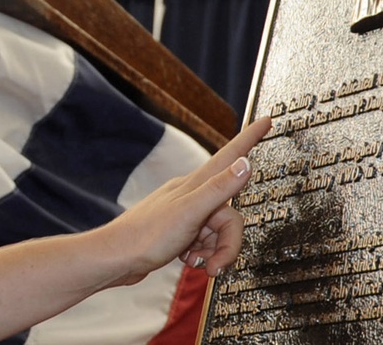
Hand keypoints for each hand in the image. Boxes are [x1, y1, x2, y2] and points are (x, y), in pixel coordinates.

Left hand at [95, 117, 270, 285]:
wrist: (115, 260)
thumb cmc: (145, 236)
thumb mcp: (189, 212)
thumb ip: (219, 188)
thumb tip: (245, 163)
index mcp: (195, 184)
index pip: (230, 155)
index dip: (250, 138)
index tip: (267, 120)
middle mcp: (191, 194)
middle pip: (229, 214)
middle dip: (228, 243)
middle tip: (216, 263)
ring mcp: (185, 213)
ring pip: (218, 230)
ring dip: (214, 252)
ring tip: (197, 262)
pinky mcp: (179, 232)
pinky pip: (204, 242)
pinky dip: (202, 255)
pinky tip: (187, 260)